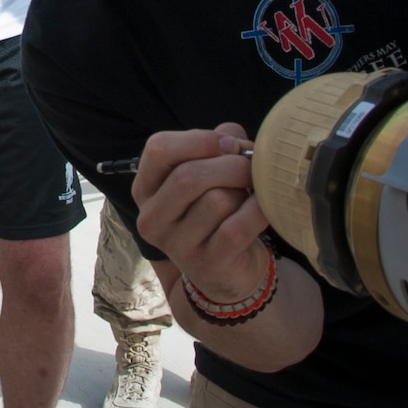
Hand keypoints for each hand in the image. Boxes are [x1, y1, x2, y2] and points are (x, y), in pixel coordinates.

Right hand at [132, 122, 270, 299]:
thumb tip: (233, 139)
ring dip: (243, 193)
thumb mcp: (210, 169)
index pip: (159, 148)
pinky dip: (257, 211)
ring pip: (216, 201)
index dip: (199, 139)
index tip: (228, 145)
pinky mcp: (207, 264)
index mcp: (145, 188)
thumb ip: (219, 143)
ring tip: (247, 197)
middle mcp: (152, 218)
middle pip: (188, 176)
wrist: (228, 268)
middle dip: (231, 165)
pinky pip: (236, 227)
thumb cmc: (216, 207)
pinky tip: (262, 209)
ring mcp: (176, 245)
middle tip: (251, 168)